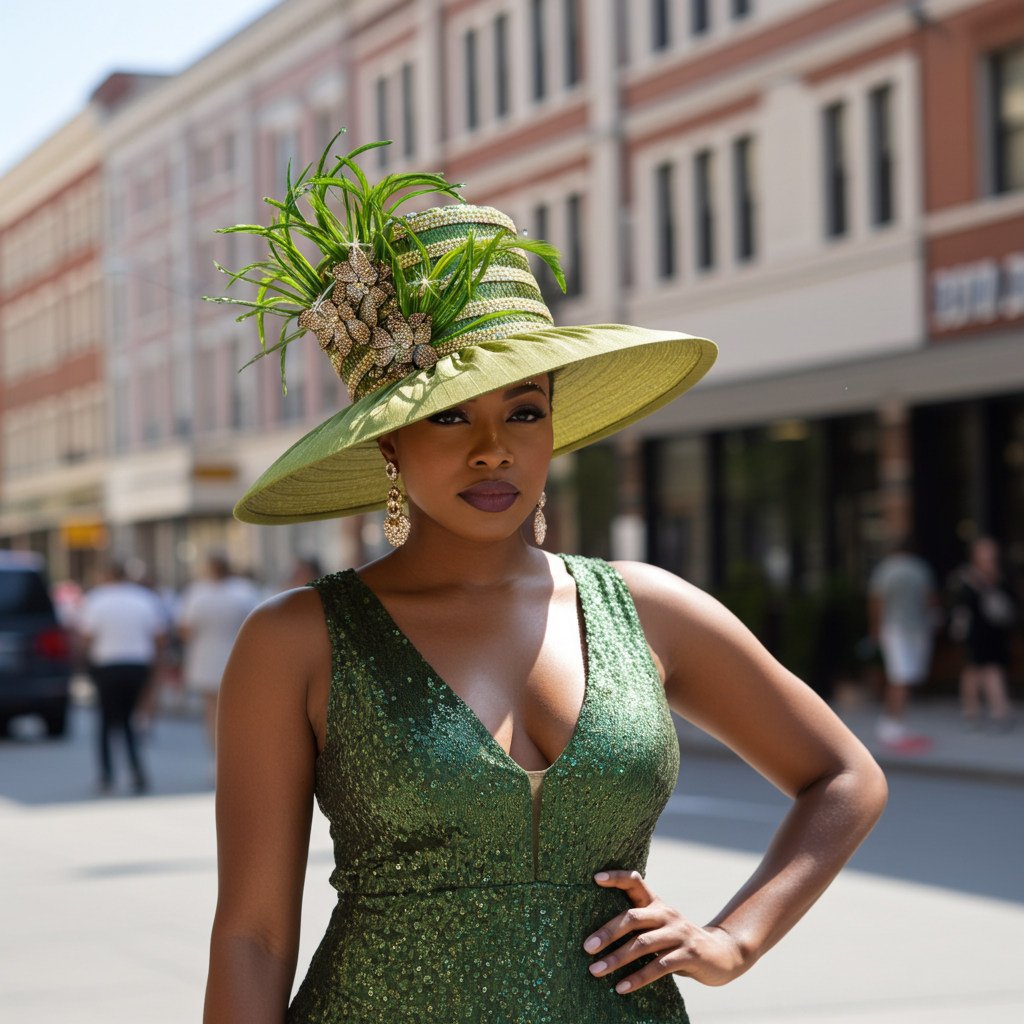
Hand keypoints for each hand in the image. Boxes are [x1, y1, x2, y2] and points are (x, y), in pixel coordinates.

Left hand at [583, 870, 746, 992]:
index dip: (616, 877)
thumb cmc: (679, 942)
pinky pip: (658, 967)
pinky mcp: (689, 954)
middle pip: (632, 917)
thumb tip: (598, 938)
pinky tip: (621, 987)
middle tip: (586, 947)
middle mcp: (666, 914)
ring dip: (616, 959)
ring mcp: (678, 934)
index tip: (595, 878)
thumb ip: (639, 926)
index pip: (635, 881)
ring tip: (595, 971)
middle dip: (607, 932)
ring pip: (642, 945)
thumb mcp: (660, 927)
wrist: (722, 955)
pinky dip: (637, 978)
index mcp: (657, 904)